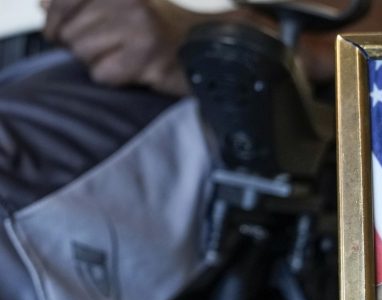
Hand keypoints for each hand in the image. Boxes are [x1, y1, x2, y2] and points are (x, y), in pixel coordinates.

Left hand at [42, 0, 205, 95]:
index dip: (53, 22)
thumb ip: (80, 3)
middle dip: (84, 46)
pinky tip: (136, 69)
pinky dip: (116, 77)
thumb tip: (44, 6)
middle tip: (111, 47)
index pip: (62, 2)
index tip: (55, 34)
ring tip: (127, 56)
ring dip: (101, 62)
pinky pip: (104, 74)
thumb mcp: (121, 3)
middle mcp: (128, 2)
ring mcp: (139, 29)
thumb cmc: (159, 27)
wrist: (205, 46)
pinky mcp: (148, 58)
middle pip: (71, 34)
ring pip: (85, 55)